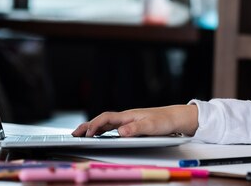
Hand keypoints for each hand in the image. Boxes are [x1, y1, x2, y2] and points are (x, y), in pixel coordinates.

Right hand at [71, 104, 198, 137]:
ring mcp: (128, 120)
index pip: (106, 118)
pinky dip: (102, 130)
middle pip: (102, 120)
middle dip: (87, 126)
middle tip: (74, 134)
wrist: (176, 117)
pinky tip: (99, 135)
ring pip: (106, 123)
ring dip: (93, 128)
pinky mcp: (132, 124)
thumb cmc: (165, 121)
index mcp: (129, 116)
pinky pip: (112, 126)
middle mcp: (126, 116)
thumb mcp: (151, 127)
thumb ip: (136, 129)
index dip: (95, 126)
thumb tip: (120, 131)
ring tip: (81, 135)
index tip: (87, 134)